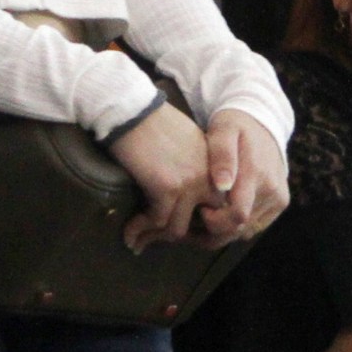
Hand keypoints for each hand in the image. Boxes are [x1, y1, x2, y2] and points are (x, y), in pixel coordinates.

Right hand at [105, 102, 211, 250]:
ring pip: (177, 228)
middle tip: (159, 240)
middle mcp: (211, 176)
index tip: (182, 232)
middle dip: (183, 238)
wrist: (132, 110)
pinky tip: (130, 234)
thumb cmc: (154, 125)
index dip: (203, 227)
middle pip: (206, 224)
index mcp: (218, 166)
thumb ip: (196, 172)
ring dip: (155, 238)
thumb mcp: (188, 147)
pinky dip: (141, 231)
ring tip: (138, 241)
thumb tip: (187, 204)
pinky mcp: (167, 188)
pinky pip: (157, 221)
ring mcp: (191, 183)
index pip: (222, 209)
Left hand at [193, 109, 290, 246]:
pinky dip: (237, 226)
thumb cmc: (236, 126)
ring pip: (247, 231)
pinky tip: (223, 213)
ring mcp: (278, 198)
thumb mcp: (224, 131)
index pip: (237, 216)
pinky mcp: (281, 202)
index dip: (214, 222)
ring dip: (224, 231)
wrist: (263, 120)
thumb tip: (223, 185)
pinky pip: (255, 226)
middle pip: (240, 229)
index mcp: (255, 174)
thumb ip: (223, 156)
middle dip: (213, 233)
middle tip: (194, 219)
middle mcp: (272, 190)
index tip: (199, 209)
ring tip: (206, 215)